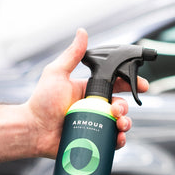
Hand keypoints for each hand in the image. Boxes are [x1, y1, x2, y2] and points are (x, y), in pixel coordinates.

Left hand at [25, 28, 148, 158]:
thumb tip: (82, 32)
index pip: (115, 85)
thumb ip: (72, 55)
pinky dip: (119, 141)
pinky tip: (118, 138)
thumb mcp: (56, 73)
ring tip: (119, 124)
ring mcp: (94, 125)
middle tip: (118, 110)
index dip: (130, 84)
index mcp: (88, 91)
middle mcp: (93, 108)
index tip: (142, 85)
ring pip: (119, 124)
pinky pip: (111, 142)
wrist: (32, 130)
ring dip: (126, 123)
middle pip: (120, 106)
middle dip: (126, 107)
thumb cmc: (41, 102)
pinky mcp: (92, 140)